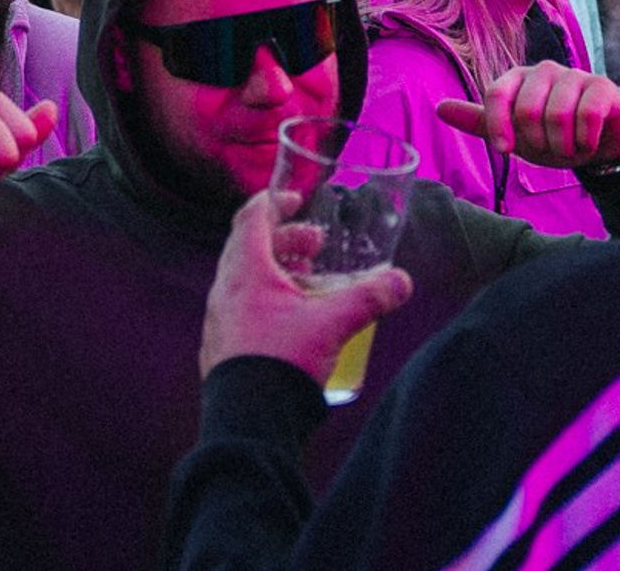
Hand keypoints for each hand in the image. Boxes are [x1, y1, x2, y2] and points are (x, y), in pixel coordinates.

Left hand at [200, 194, 409, 381]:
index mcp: (245, 270)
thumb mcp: (331, 325)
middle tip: (314, 247)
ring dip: (276, 270)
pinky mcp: (221, 345)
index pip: (251, 217)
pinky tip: (291, 320)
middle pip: (250, 246)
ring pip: (245, 278)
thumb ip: (367, 300)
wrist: (249, 421)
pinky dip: (265, 298)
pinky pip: (241, 307)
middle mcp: (225, 288)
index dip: (273, 201)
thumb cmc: (282, 362)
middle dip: (284, 240)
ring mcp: (219, 318)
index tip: (295, 200)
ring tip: (307, 282)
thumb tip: (401, 280)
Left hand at [437, 63, 619, 168]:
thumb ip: (479, 121)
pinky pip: (588, 114)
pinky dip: (586, 140)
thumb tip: (439, 109)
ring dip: (564, 146)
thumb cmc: (552, 136)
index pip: (496, 94)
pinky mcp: (602, 86)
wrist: (601, 143)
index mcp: (516, 78)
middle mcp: (543, 70)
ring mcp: (574, 75)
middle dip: (539, 143)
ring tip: (570, 148)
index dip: (498, 126)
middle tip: (551, 149)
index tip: (505, 151)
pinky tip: (588, 143)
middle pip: (527, 109)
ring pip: (558, 115)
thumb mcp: (514, 134)